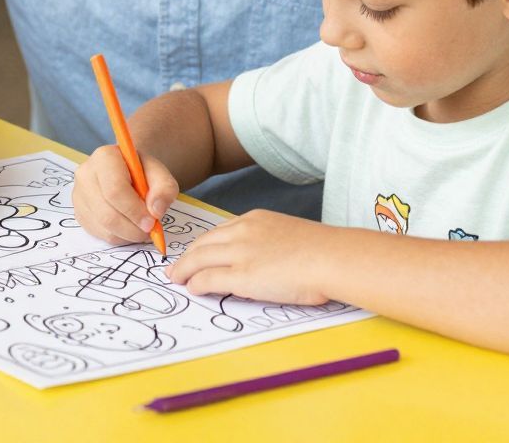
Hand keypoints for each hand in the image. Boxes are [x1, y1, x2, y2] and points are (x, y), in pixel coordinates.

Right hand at [73, 144, 178, 244]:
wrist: (127, 172)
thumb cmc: (142, 172)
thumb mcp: (160, 174)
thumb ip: (164, 189)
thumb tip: (156, 211)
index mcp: (105, 157)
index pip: (115, 189)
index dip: (134, 210)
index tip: (151, 221)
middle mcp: (86, 174)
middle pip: (107, 213)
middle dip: (132, 228)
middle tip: (149, 231)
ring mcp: (79, 195)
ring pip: (103, 226)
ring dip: (127, 234)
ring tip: (142, 228)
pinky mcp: (79, 213)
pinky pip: (99, 234)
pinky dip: (119, 236)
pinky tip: (129, 227)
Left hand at [166, 209, 332, 305]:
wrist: (331, 257)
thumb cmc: (323, 251)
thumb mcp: (290, 235)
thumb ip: (271, 243)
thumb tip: (266, 260)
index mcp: (255, 219)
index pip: (220, 231)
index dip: (204, 244)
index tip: (198, 252)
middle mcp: (243, 231)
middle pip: (203, 243)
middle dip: (187, 256)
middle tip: (177, 267)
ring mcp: (240, 252)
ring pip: (198, 258)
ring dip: (184, 269)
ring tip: (176, 278)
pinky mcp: (241, 275)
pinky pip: (207, 278)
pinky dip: (195, 283)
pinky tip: (192, 288)